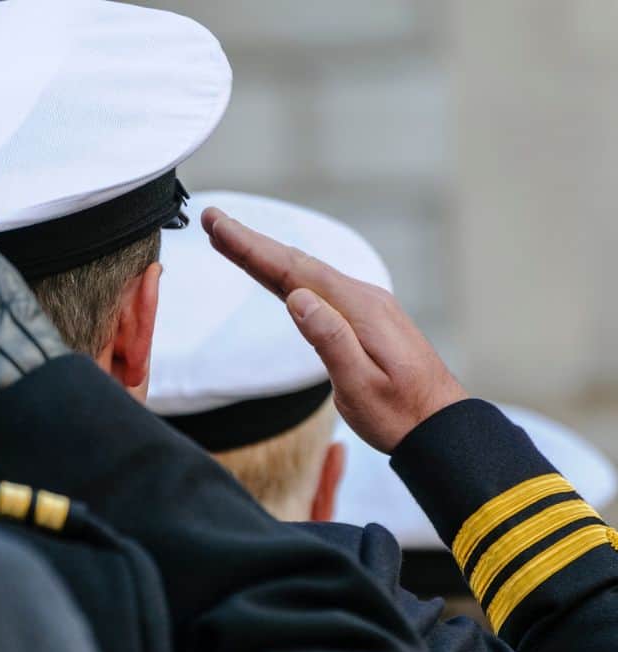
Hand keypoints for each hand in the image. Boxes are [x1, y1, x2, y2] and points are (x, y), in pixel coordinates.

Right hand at [201, 207, 466, 452]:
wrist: (442, 427)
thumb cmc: (400, 414)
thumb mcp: (359, 386)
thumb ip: (329, 339)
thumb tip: (297, 298)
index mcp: (358, 310)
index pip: (293, 271)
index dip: (251, 247)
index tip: (218, 225)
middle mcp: (362, 298)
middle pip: (296, 264)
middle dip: (251, 242)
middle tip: (213, 221)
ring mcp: (366, 305)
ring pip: (306, 273)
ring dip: (267, 255)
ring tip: (232, 240)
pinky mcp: (365, 317)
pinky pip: (319, 286)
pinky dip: (289, 274)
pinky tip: (277, 273)